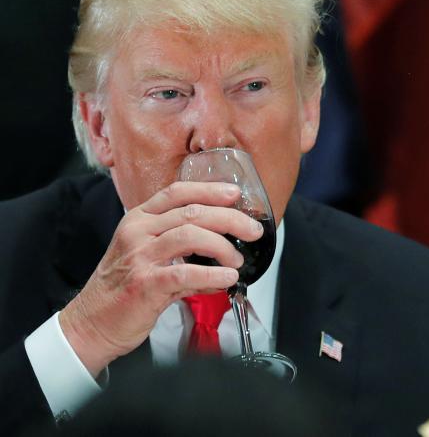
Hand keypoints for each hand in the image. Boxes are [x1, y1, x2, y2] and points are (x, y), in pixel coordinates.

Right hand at [59, 181, 263, 376]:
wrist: (92, 323)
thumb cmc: (123, 288)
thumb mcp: (148, 256)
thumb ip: (185, 250)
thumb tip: (225, 254)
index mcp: (139, 219)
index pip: (177, 192)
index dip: (209, 189)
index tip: (235, 194)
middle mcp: (138, 232)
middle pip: (192, 212)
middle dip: (230, 218)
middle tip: (252, 231)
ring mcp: (139, 257)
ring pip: (190, 235)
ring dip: (222, 246)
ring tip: (237, 261)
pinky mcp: (144, 284)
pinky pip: (186, 273)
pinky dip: (212, 275)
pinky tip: (228, 279)